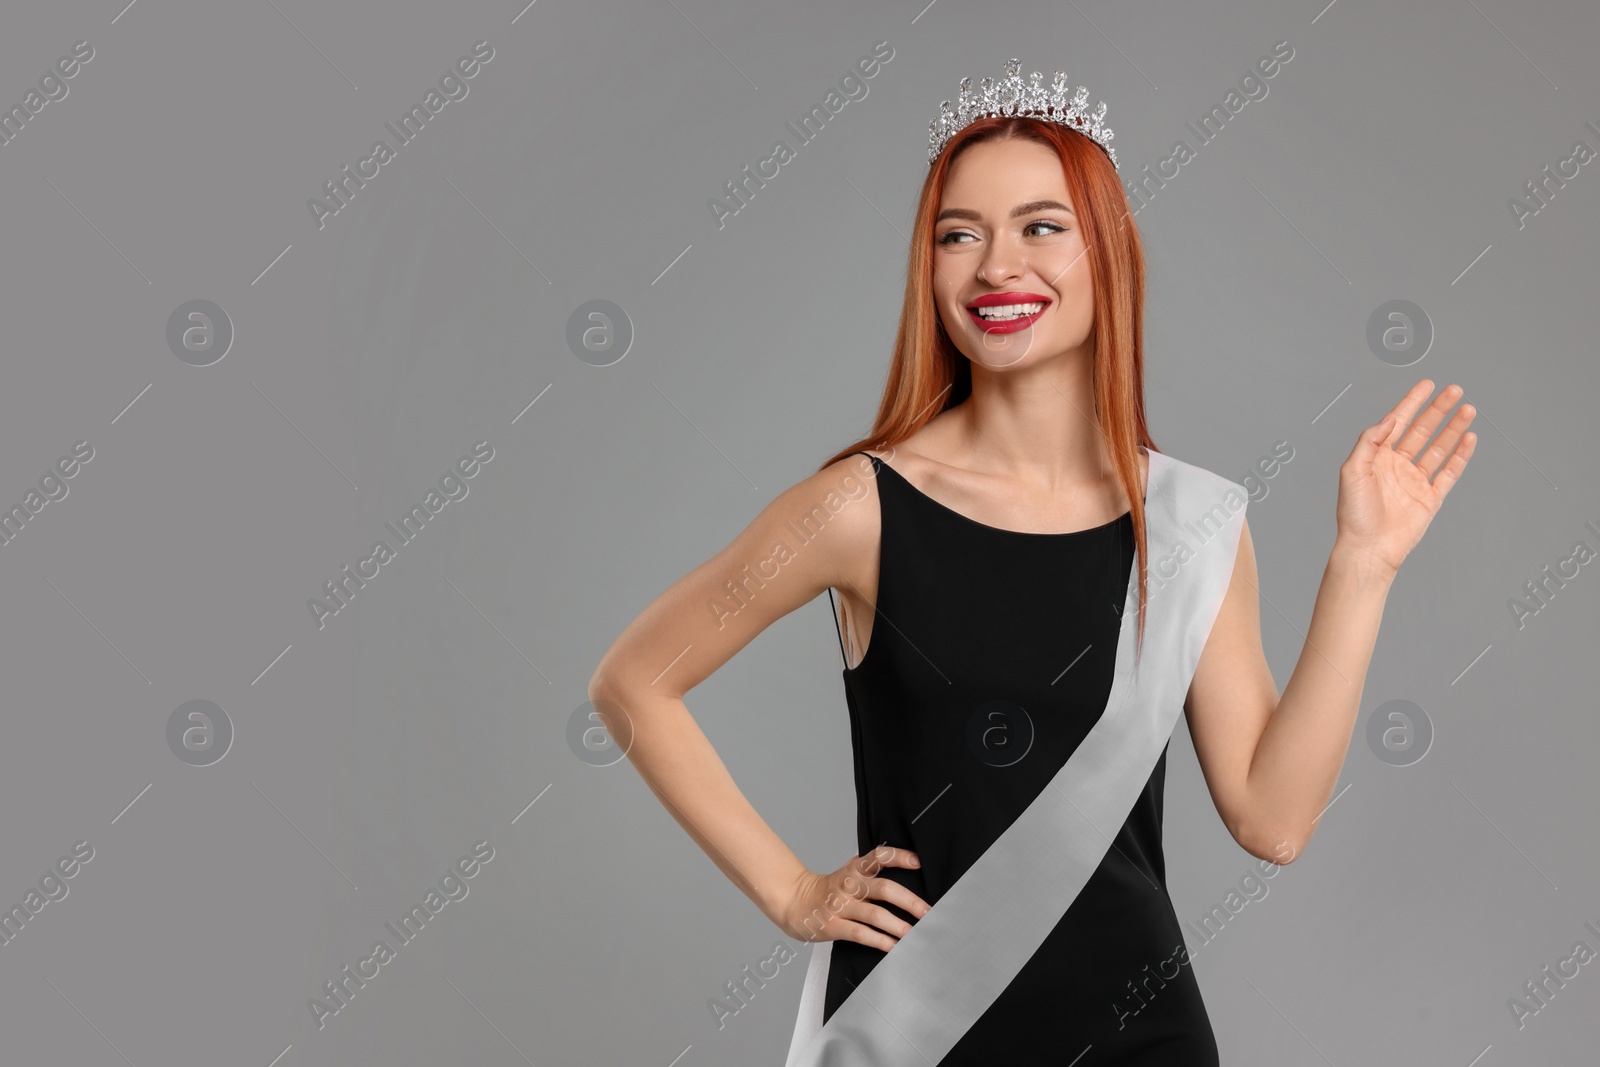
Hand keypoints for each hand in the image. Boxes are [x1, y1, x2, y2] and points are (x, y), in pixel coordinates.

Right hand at [777, 845, 930, 952]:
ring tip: (917, 935)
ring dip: (899, 926)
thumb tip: (907, 872)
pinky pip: (861, 934)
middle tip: (929, 913)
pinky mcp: (833, 926)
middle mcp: (849, 885)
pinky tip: (895, 947)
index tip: (919, 863)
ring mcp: (840, 906)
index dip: (899, 857)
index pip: (879, 856)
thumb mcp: (847, 873)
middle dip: (910, 902)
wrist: (793, 901)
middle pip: (884, 889)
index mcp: (854, 869)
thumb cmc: (828, 890)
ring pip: (875, 915)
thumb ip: (870, 872)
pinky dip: (881, 941)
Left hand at [1336, 379, 1476, 576]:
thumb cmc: (1354, 514)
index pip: (1398, 422)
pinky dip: (1460, 455)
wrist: (1368, 549)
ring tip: (1467, 409)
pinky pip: (1449, 472)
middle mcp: (1397, 466)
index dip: (1412, 402)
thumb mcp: (1352, 470)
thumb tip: (1389, 420)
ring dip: (1453, 428)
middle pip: (1422, 430)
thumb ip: (1370, 441)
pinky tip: (1469, 439)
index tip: (1427, 384)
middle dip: (1438, 409)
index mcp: (1377, 457)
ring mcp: (1415, 481)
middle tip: (1454, 391)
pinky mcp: (1430, 498)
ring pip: (1438, 448)